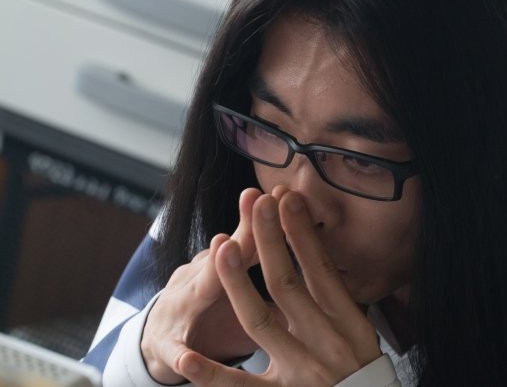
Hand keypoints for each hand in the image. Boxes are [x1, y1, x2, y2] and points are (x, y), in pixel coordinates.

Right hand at [141, 188, 279, 383]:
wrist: (156, 339)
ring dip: (214, 269)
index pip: (249, 240)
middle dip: (246, 228)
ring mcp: (182, 312)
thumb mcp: (229, 283)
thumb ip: (263, 268)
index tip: (286, 192)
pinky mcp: (168, 347)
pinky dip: (181, 355)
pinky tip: (188, 360)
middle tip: (262, 199)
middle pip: (229, 251)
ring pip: (199, 290)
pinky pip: (175, 353)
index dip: (269, 219)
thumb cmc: (203, 306)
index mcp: (220, 270)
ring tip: (224, 245)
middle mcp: (200, 282)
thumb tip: (305, 244)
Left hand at [178, 188, 381, 385]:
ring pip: (260, 322)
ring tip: (222, 247)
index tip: (287, 198)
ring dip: (238, 283)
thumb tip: (314, 252)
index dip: (302, 233)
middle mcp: (325, 343)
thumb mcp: (361, 332)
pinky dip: (212, 375)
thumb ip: (338, 299)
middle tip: (257, 202)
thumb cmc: (360, 368)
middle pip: (288, 284)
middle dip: (270, 239)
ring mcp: (300, 371)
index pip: (321, 269)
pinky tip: (187, 359)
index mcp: (348, 324)